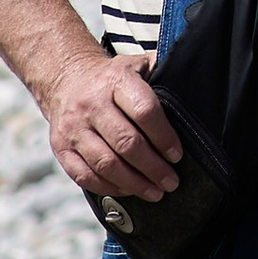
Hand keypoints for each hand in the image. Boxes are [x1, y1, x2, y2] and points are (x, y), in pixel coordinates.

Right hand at [41, 50, 183, 204]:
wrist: (66, 79)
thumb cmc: (113, 78)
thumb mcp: (139, 65)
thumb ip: (164, 74)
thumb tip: (196, 89)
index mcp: (116, 80)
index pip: (144, 111)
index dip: (164, 137)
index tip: (177, 155)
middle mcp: (91, 103)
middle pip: (126, 143)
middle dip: (153, 168)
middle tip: (171, 182)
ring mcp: (73, 127)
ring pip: (105, 164)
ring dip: (134, 183)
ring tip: (155, 192)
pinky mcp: (61, 148)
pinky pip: (85, 176)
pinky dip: (110, 188)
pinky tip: (129, 190)